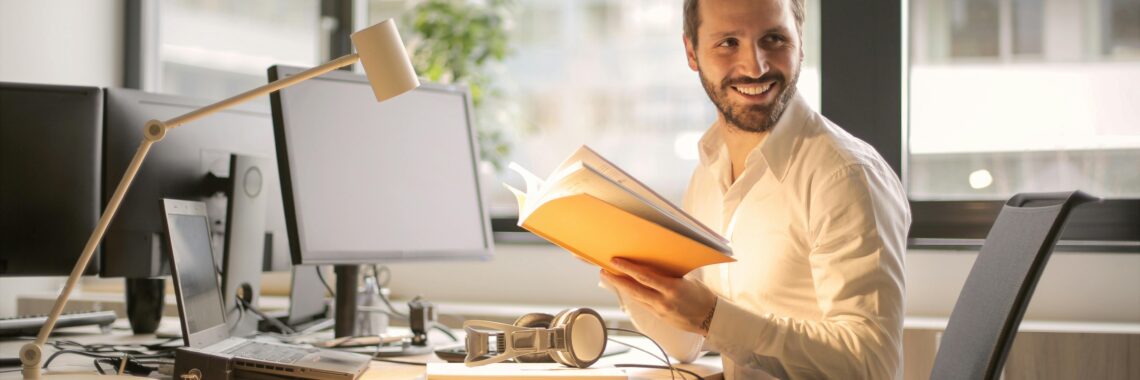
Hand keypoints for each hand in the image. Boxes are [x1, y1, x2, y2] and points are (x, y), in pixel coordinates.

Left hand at [601, 258, 717, 335]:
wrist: (711, 319)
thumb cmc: (702, 296)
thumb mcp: (688, 280)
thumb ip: (669, 274)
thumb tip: (653, 264)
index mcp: (672, 289)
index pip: (644, 277)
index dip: (628, 269)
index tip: (615, 261)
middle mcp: (663, 301)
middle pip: (634, 289)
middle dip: (616, 280)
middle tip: (603, 271)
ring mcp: (660, 311)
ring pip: (635, 298)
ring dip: (621, 288)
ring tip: (610, 278)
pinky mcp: (659, 317)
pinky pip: (642, 304)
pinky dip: (633, 295)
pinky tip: (626, 288)